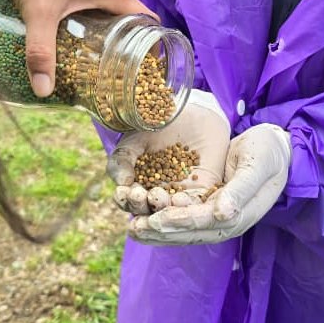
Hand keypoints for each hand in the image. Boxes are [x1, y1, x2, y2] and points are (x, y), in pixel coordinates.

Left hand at [0, 0, 153, 96]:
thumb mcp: (38, 12)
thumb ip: (40, 52)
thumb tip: (43, 90)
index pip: (147, 18)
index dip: (151, 43)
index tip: (146, 67)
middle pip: (129, 14)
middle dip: (125, 40)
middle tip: (116, 67)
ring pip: (110, 3)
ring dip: (106, 24)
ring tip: (95, 51)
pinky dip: (91, 10)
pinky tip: (74, 23)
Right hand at [107, 90, 230, 214]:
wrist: (187, 109)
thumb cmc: (155, 125)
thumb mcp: (134, 139)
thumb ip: (122, 159)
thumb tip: (122, 183)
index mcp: (138, 184)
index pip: (128, 200)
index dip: (124, 199)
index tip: (124, 191)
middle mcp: (158, 194)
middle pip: (146, 211)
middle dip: (140, 205)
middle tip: (139, 194)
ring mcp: (179, 194)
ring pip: (169, 212)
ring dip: (161, 208)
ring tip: (157, 195)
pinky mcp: (201, 190)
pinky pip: (194, 204)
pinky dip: (185, 205)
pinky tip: (178, 198)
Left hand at [128, 123, 290, 245]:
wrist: (275, 149)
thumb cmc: (269, 154)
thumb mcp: (258, 166)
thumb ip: (242, 189)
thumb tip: (224, 213)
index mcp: (239, 215)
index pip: (204, 222)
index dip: (179, 222)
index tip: (156, 220)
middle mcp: (224, 221)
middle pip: (188, 232)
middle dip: (160, 231)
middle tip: (133, 228)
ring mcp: (215, 215)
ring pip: (182, 228)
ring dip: (156, 229)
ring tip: (131, 227)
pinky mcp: (206, 206)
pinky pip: (181, 215)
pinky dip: (161, 216)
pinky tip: (141, 214)